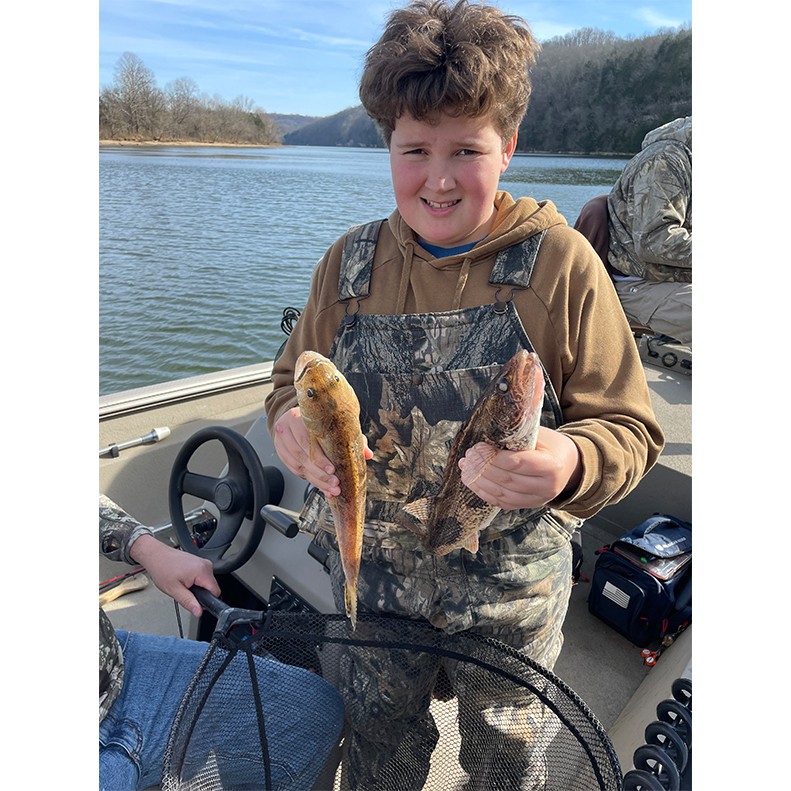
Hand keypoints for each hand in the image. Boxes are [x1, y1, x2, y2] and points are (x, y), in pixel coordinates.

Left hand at [129, 534, 219, 617]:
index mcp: (202, 571)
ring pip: (207, 582)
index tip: (195, 601)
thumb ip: (188, 602)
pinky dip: (195, 580)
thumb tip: (199, 612)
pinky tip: (183, 578)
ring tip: (182, 583)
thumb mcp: (174, 590)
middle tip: (184, 591)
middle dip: (200, 593)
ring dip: (197, 587)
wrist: (156, 555)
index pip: (215, 592)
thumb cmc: (162, 569)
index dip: (206, 601)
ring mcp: (203, 562)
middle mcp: (206, 565)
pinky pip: (203, 576)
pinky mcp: (200, 561)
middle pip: (211, 587)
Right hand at [273, 407, 372, 496]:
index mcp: (298, 417)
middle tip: (335, 483)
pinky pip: (295, 469)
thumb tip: (367, 454)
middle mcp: (286, 429)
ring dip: (316, 480)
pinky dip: (309, 479)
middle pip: (303, 456)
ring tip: (331, 488)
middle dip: (321, 474)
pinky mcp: (281, 453)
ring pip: (299, 466)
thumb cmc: (317, 421)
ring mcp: (281, 442)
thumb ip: (351, 438)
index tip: (333, 470)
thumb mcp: (334, 426)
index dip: (321, 458)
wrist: (297, 418)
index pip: (307, 440)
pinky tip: (321, 486)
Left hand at [458, 427, 581, 510]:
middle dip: (483, 468)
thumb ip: (517, 437)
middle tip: (469, 456)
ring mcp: (537, 499)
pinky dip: (484, 492)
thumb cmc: (550, 445)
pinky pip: (501, 502)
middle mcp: (546, 487)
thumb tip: (487, 434)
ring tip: (466, 467)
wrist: (568, 465)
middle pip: (507, 479)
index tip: (478, 447)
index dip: (493, 457)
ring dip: (479, 481)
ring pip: (502, 494)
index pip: (517, 463)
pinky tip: (472, 481)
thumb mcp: (540, 435)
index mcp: (552, 465)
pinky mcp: (527, 506)